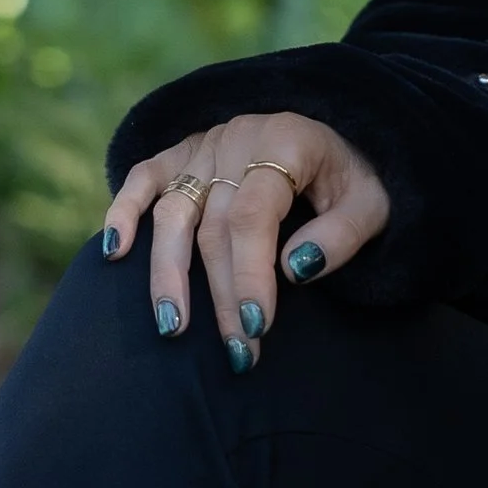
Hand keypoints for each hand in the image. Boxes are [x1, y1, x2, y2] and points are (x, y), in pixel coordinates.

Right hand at [101, 110, 389, 364]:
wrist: (337, 135)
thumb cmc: (353, 178)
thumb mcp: (372, 203)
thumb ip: (342, 234)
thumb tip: (294, 269)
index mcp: (285, 144)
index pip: (254, 216)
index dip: (251, 273)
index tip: (257, 325)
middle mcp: (237, 140)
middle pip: (214, 226)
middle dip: (222, 295)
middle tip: (237, 351)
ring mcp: (204, 145)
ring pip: (173, 211)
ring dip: (167, 273)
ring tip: (173, 327)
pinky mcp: (181, 152)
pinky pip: (143, 177)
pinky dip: (123, 211)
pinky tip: (115, 252)